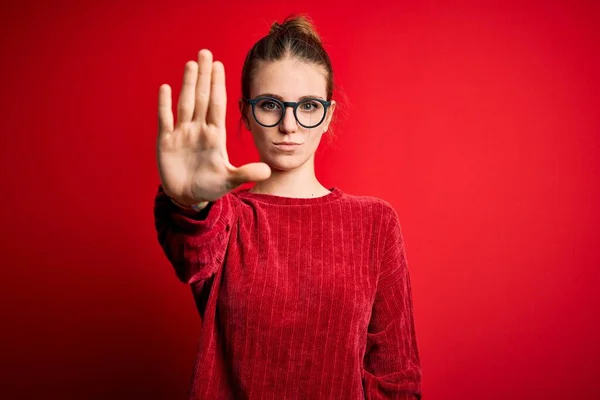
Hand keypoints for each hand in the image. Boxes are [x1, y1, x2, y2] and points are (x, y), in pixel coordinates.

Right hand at [156, 49, 270, 205]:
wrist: (188, 198)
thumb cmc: (210, 187)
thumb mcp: (230, 180)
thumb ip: (247, 173)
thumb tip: (268, 170)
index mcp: (214, 136)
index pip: (217, 105)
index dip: (218, 85)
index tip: (219, 66)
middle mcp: (198, 130)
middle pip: (202, 98)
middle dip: (204, 76)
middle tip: (206, 53)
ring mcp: (182, 134)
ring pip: (185, 103)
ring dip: (187, 84)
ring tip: (191, 64)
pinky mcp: (166, 142)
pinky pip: (165, 119)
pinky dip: (164, 105)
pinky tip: (165, 88)